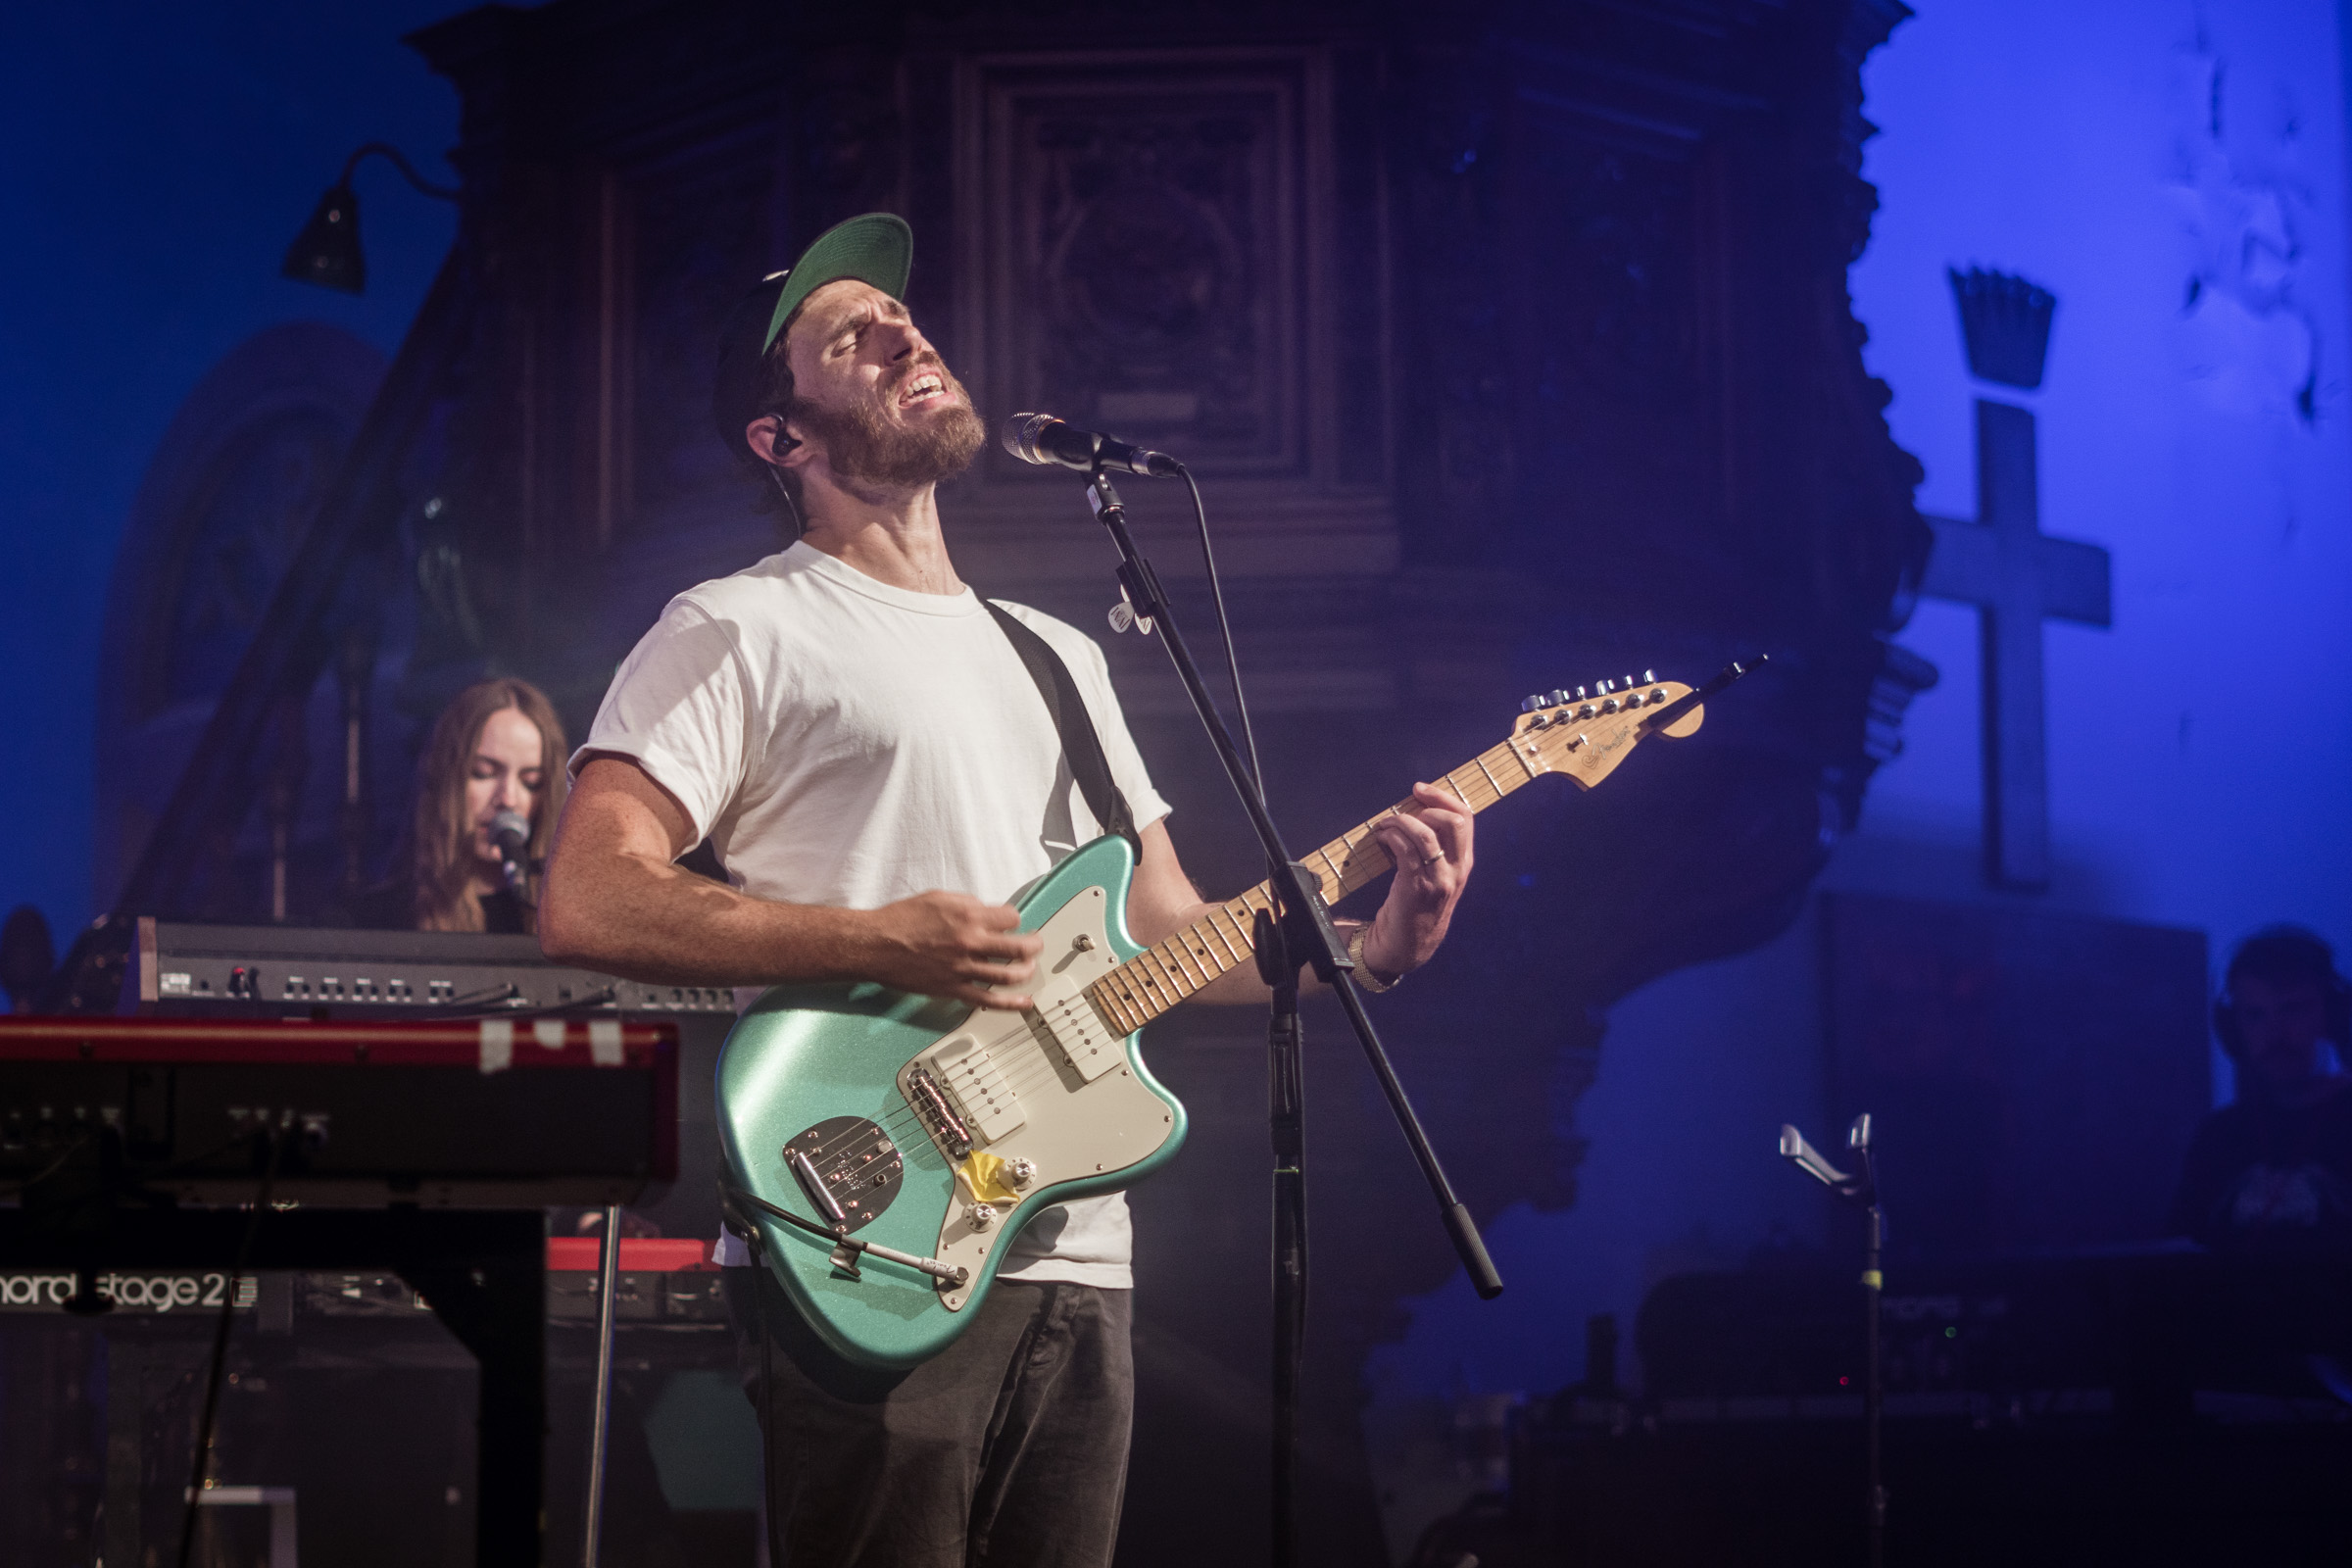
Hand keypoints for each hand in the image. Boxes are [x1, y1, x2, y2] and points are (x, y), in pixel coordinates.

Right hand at [858, 891, 1043, 1010]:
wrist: (876, 945)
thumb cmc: (900, 920)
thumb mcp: (937, 898)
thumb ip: (966, 904)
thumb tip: (985, 911)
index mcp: (968, 916)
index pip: (1011, 917)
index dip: (1014, 919)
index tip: (1011, 922)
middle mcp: (970, 942)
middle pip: (1019, 947)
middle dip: (1034, 945)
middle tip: (1036, 945)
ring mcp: (963, 968)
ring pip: (1009, 975)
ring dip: (1026, 972)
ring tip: (1029, 968)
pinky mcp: (953, 989)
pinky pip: (988, 1000)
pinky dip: (1010, 1004)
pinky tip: (1024, 1003)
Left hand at [1360, 782, 1474, 979]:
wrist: (1406, 946)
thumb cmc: (1415, 907)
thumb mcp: (1436, 877)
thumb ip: (1435, 851)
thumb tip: (1413, 814)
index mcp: (1463, 864)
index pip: (1465, 819)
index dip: (1443, 798)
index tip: (1419, 790)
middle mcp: (1456, 871)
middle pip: (1454, 822)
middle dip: (1427, 806)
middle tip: (1402, 810)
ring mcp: (1438, 880)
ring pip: (1426, 834)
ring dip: (1400, 822)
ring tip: (1384, 825)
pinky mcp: (1415, 888)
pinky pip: (1405, 850)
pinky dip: (1391, 837)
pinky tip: (1381, 839)